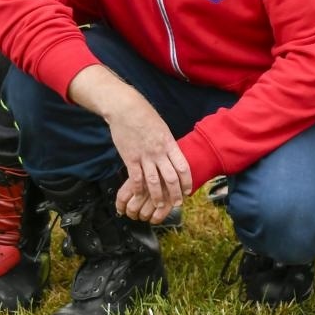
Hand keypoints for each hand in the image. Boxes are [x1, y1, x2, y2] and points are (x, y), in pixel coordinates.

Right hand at [105, 96, 191, 223]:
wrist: (126, 108)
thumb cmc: (144, 115)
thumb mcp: (162, 128)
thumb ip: (167, 144)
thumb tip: (172, 155)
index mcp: (169, 143)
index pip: (183, 167)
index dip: (187, 181)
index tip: (188, 191)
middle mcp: (159, 152)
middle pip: (171, 178)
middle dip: (175, 194)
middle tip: (177, 203)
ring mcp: (144, 156)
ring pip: (154, 182)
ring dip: (158, 196)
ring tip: (160, 206)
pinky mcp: (130, 158)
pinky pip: (136, 178)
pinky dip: (139, 189)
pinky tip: (140, 196)